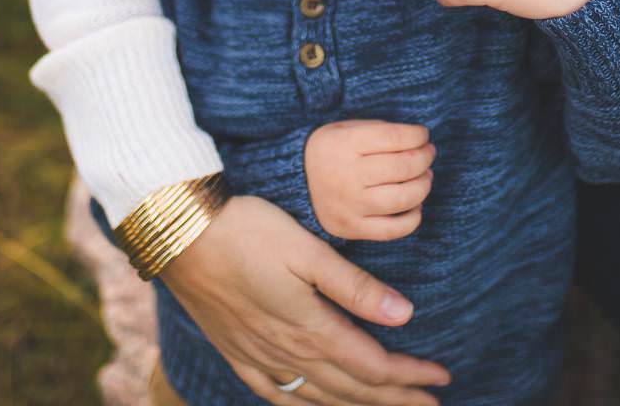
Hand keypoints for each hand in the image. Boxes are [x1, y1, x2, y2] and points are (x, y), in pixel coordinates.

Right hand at [160, 195, 451, 404]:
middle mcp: (286, 352)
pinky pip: (275, 393)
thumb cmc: (247, 230)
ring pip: (317, 396)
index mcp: (310, 327)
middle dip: (395, 399)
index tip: (441, 378)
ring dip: (357, 405)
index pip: (373, 366)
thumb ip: (355, 287)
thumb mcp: (308, 251)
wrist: (178, 233)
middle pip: (352, 389)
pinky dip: (302, 404)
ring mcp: (257, 356)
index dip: (410, 376)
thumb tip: (406, 315)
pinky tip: (312, 404)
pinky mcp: (234, 351)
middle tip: (431, 405)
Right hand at [304, 120, 436, 240]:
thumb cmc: (330, 151)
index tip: (423, 135)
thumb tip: (418, 141)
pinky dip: (413, 217)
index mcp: (344, 143)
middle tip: (427, 154)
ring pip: (403, 198)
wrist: (294, 182)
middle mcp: (346, 175)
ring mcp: (349, 205)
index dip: (418, 135)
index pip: (395, 137)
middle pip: (404, 167)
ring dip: (424, 186)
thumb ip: (380, 131)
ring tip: (425, 177)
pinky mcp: (351, 228)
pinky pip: (394, 229)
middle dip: (425, 158)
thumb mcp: (346, 129)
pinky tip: (414, 205)